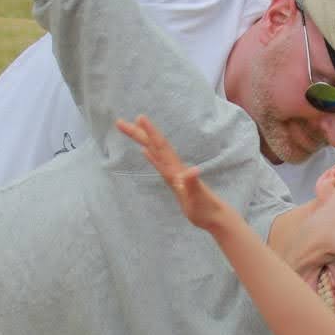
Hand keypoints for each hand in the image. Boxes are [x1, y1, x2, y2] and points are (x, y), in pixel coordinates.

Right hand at [116, 116, 232, 231]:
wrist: (215, 217)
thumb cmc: (206, 208)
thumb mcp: (197, 196)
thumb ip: (193, 183)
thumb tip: (192, 170)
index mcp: (176, 169)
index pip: (161, 146)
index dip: (151, 131)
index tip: (139, 117)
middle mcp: (174, 168)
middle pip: (153, 145)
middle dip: (137, 132)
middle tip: (119, 122)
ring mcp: (174, 174)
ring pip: (155, 151)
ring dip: (143, 139)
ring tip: (132, 128)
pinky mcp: (174, 181)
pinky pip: (159, 164)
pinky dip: (151, 156)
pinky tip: (146, 151)